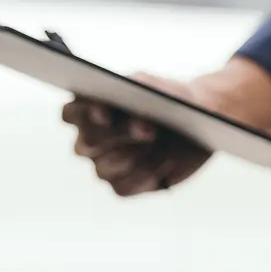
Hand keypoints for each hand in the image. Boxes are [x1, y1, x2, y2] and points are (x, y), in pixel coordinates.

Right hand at [61, 72, 212, 196]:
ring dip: (132, 156)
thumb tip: (133, 95)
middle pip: (86, 145)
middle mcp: (92, 139)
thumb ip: (143, 85)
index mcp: (91, 108)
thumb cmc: (172, 98)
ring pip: (102, 169)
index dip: (81, 114)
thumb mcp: (161, 86)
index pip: (70, 113)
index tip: (105, 114)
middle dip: (115, 137)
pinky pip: (122, 187)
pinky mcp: (123, 184)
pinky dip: (144, 175)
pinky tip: (163, 164)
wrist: (200, 122)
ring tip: (157, 144)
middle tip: (147, 128)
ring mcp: (105, 164)